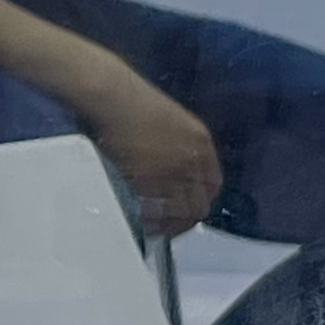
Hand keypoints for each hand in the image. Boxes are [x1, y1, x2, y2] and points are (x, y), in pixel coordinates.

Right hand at [80, 74, 221, 238]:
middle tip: (171, 227)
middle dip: (186, 220)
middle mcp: (191, 158)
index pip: (213, 184)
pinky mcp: (147, 179)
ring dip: (169, 225)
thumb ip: (179, 147)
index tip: (190, 209)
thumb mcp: (169, 122)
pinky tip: (143, 222)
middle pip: (199, 204)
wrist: (111, 95)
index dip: (201, 201)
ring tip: (156, 229)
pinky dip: (151, 221)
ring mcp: (171, 171)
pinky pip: (155, 212)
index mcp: (200, 141)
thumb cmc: (131, 101)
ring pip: (179, 213)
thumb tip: (172, 172)